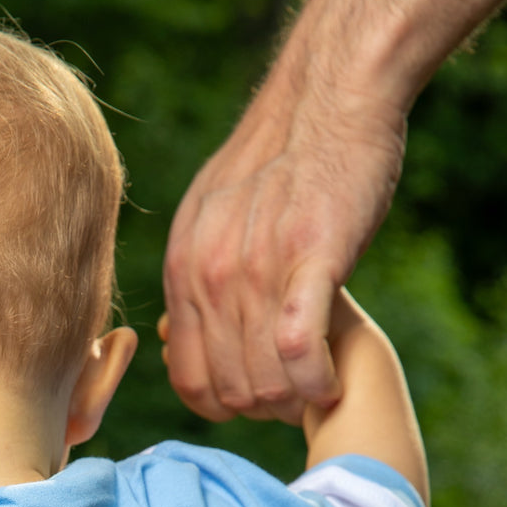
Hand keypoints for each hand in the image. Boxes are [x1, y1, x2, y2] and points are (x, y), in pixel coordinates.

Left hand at [162, 86, 405, 424]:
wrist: (328, 99)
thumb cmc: (278, 160)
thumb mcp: (211, 216)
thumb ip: (195, 274)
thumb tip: (178, 329)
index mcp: (184, 271)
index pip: (187, 378)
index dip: (221, 406)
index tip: (253, 400)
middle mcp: (211, 276)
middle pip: (229, 388)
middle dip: (264, 408)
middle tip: (296, 396)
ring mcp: (256, 270)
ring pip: (264, 379)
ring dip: (294, 400)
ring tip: (317, 388)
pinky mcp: (310, 260)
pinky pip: (298, 351)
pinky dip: (315, 381)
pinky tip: (328, 382)